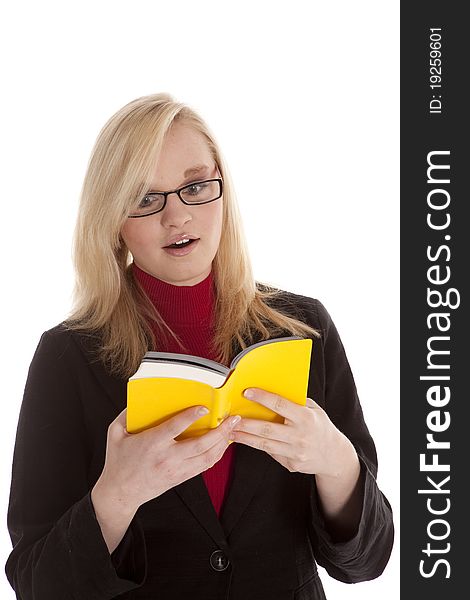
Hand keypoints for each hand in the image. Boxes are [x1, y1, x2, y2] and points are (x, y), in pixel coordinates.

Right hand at [94, 406, 240, 514]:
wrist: (121, 493)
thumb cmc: (118, 461)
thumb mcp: (115, 433)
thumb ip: (126, 414)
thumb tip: (138, 398)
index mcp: (151, 444)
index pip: (175, 428)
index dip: (191, 417)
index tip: (204, 407)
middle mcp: (167, 458)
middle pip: (200, 445)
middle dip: (220, 431)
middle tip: (232, 418)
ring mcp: (176, 470)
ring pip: (206, 458)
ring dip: (222, 443)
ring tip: (232, 428)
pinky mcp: (181, 477)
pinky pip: (204, 466)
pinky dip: (216, 454)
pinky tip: (222, 444)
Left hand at [230, 388, 355, 477]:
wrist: (334, 455)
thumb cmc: (320, 427)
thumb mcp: (314, 410)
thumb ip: (296, 402)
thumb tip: (274, 390)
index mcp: (306, 418)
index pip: (280, 405)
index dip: (262, 398)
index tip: (247, 392)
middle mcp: (300, 436)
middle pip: (267, 429)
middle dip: (246, 423)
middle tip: (231, 418)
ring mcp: (295, 452)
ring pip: (264, 444)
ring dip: (245, 438)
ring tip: (231, 432)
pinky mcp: (291, 464)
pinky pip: (271, 453)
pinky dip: (258, 446)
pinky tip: (246, 441)